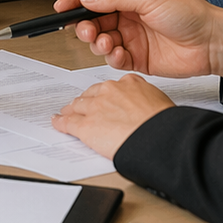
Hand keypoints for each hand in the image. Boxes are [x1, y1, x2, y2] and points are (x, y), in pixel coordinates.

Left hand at [52, 75, 173, 158]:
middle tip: (82, 107)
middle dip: (85, 102)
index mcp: (129, 83)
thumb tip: (146, 110)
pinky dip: (60, 123)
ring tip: (66, 114)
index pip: (110, 87)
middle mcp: (110, 91)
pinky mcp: (86, 126)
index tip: (103, 99)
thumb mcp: (159, 102)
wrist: (159, 138)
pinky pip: (68, 123)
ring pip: (77, 107)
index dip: (103, 95)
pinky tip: (57, 123)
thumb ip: (146, 101)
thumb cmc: (164, 125)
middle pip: (91, 95)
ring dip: (71, 111)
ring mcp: (96, 108)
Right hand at [54, 0, 222, 77]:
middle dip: (85, 26)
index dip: (76, 0)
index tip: (59, 8)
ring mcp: (132, 37)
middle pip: (94, 19)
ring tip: (105, 43)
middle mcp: (128, 15)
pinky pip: (114, 59)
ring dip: (97, 43)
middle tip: (85, 31)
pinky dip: (111, 58)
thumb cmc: (188, 13)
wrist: (211, 42)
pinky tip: (117, 54)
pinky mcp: (137, 57)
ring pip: (101, 40)